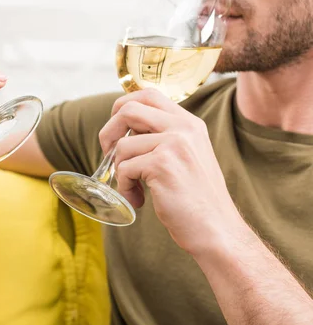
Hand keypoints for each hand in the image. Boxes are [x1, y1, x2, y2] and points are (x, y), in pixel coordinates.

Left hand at [99, 89, 242, 254]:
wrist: (216, 230)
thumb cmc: (195, 200)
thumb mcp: (185, 158)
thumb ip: (163, 139)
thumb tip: (122, 131)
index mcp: (189, 123)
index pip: (148, 94)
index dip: (123, 107)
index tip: (117, 131)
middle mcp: (184, 127)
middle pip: (128, 109)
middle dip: (109, 131)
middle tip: (109, 154)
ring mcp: (174, 143)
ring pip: (122, 145)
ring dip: (119, 171)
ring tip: (133, 190)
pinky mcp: (163, 164)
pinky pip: (124, 168)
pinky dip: (124, 187)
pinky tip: (138, 200)